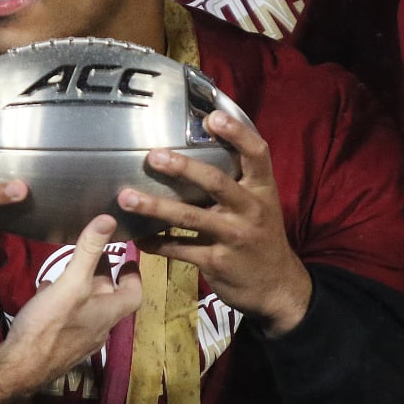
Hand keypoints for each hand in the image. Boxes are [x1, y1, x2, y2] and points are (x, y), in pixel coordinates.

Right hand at [0, 215, 141, 393]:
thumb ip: (89, 251)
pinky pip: (68, 319)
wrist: (19, 368)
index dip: (134, 274)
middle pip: (108, 299)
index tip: (129, 258)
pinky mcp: (59, 346)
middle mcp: (99, 329)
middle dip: (102, 276)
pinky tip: (46, 293)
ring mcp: (79, 341)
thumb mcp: (71, 283)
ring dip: (82, 289)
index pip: (134, 293)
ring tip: (69, 269)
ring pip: (87, 309)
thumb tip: (108, 220)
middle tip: (94, 254)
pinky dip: (63, 303)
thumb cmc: (49, 325)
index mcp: (108, 314)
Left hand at [118, 110, 312, 335]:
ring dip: (155, 207)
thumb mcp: (260, 204)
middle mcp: (250, 209)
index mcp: (262, 189)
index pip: (257, 153)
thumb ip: (236, 181)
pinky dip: (156, 244)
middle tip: (153, 156)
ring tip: (126, 197)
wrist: (276, 286)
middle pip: (215, 182)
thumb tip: (195, 148)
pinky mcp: (217, 262)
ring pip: (190, 217)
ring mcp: (234, 237)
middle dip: (183, 168)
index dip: (237, 133)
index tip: (212, 117)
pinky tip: (137, 237)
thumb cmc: (261, 236)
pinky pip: (180, 250)